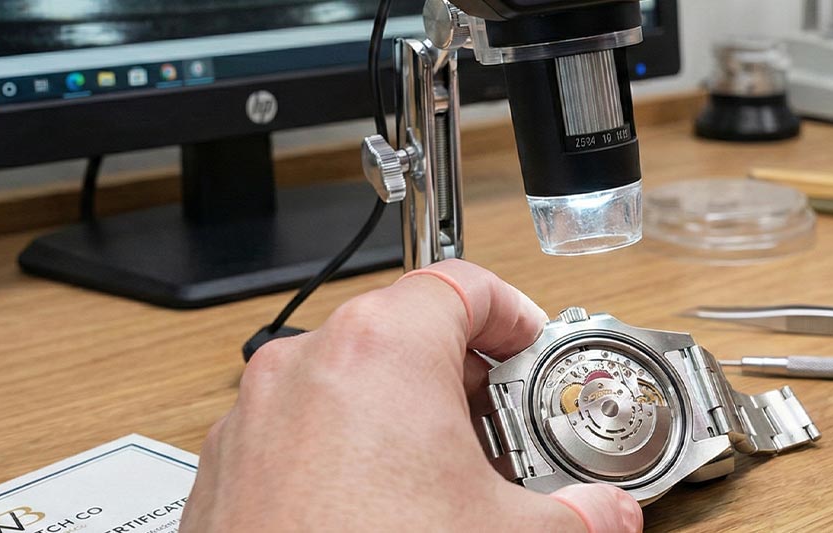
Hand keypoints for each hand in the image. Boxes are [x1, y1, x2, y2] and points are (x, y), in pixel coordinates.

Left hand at [180, 260, 641, 532]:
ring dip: (400, 415)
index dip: (512, 313)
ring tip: (442, 478)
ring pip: (345, 380)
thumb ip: (580, 511)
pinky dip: (342, 451)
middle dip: (461, 377)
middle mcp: (305, 364)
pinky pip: (299, 430)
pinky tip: (379, 509)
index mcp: (381, 349)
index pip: (462, 283)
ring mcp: (256, 413)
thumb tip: (604, 514)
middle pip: (402, 330)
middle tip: (502, 428)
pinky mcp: (228, 464)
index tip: (531, 348)